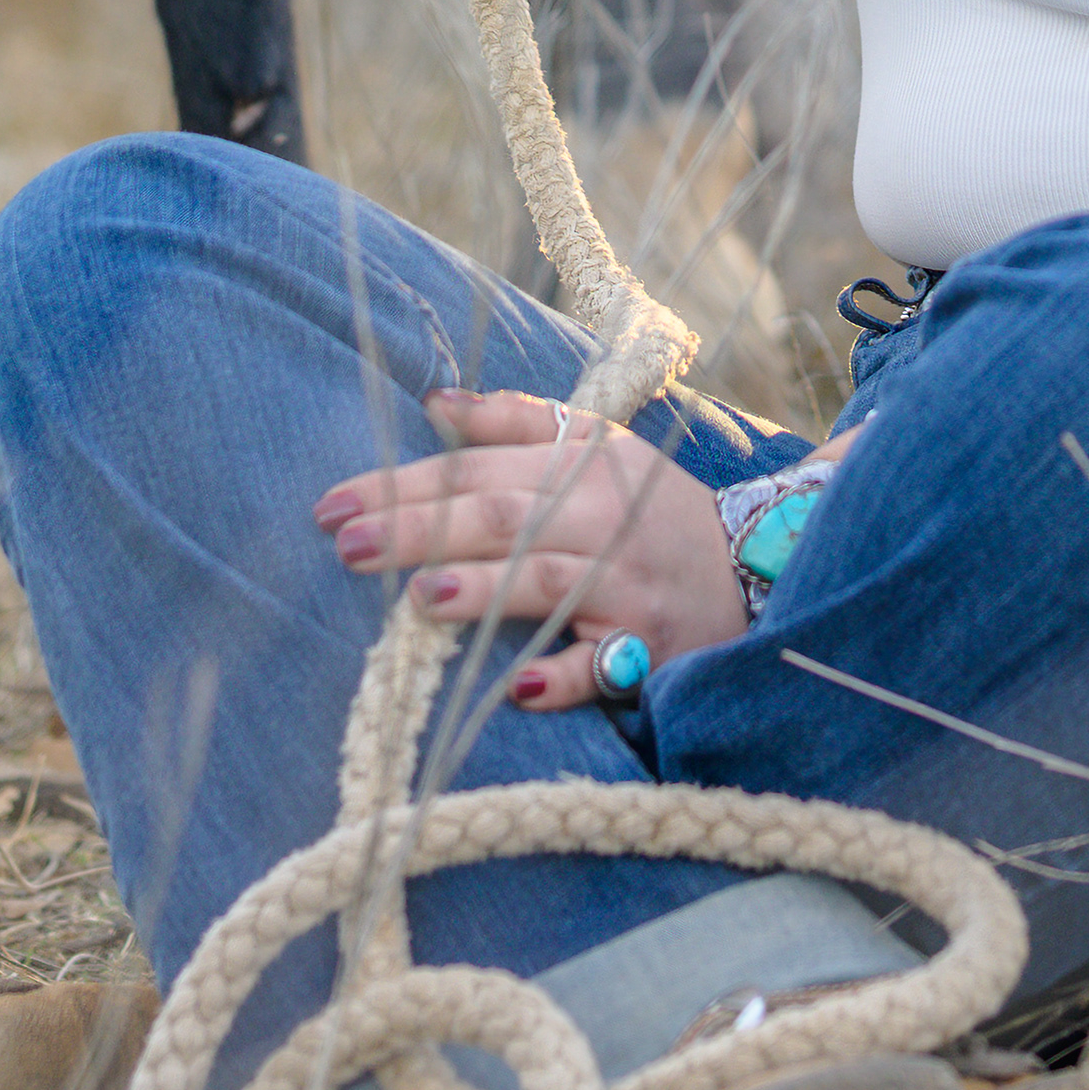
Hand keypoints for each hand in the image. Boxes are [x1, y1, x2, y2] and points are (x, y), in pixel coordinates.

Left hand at [313, 389, 753, 701]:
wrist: (755, 563)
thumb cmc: (651, 507)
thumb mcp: (595, 446)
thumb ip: (513, 423)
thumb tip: (431, 402)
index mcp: (579, 464)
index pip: (476, 469)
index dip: (404, 483)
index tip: (332, 503)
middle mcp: (598, 517)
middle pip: (499, 517)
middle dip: (420, 527)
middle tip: (346, 543)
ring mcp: (625, 583)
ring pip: (546, 581)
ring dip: (484, 589)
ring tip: (419, 596)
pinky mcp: (651, 644)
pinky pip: (604, 665)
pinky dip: (564, 676)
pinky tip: (516, 688)